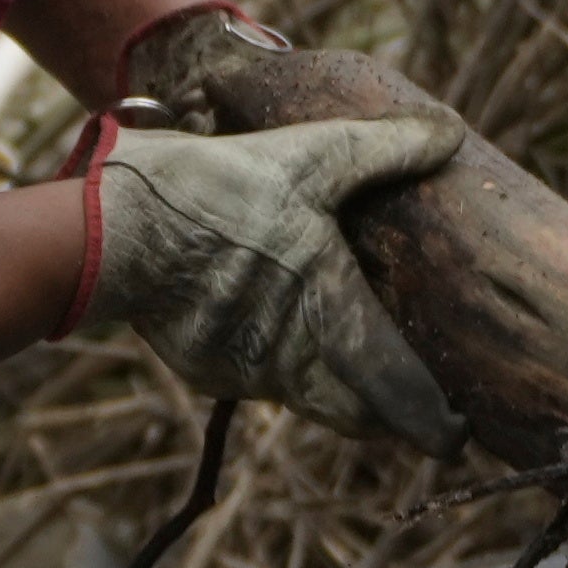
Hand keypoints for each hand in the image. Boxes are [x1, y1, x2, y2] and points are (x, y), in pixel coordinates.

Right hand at [74, 115, 468, 447]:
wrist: (107, 229)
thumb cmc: (212, 190)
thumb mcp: (305, 156)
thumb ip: (382, 149)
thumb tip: (450, 131)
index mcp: (328, 309)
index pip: (395, 390)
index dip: (433, 424)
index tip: (460, 435)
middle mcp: (290, 356)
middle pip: (356, 411)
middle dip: (390, 413)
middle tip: (424, 407)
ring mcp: (242, 371)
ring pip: (308, 398)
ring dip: (337, 391)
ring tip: (362, 372)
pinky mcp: (204, 370)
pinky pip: (258, 381)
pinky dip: (281, 369)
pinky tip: (286, 338)